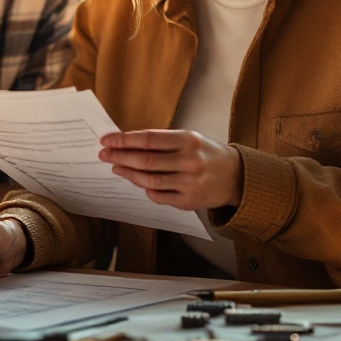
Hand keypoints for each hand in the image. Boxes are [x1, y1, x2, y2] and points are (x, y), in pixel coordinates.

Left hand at [99, 129, 242, 210]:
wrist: (236, 176)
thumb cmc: (206, 153)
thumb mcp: (188, 138)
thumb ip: (161, 141)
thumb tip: (127, 142)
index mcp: (187, 140)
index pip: (148, 139)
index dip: (124, 140)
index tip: (106, 140)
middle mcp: (189, 161)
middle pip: (145, 160)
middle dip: (119, 157)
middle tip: (104, 154)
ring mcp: (189, 183)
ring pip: (149, 180)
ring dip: (128, 173)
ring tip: (116, 167)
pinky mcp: (189, 201)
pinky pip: (158, 196)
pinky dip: (145, 189)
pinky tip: (136, 181)